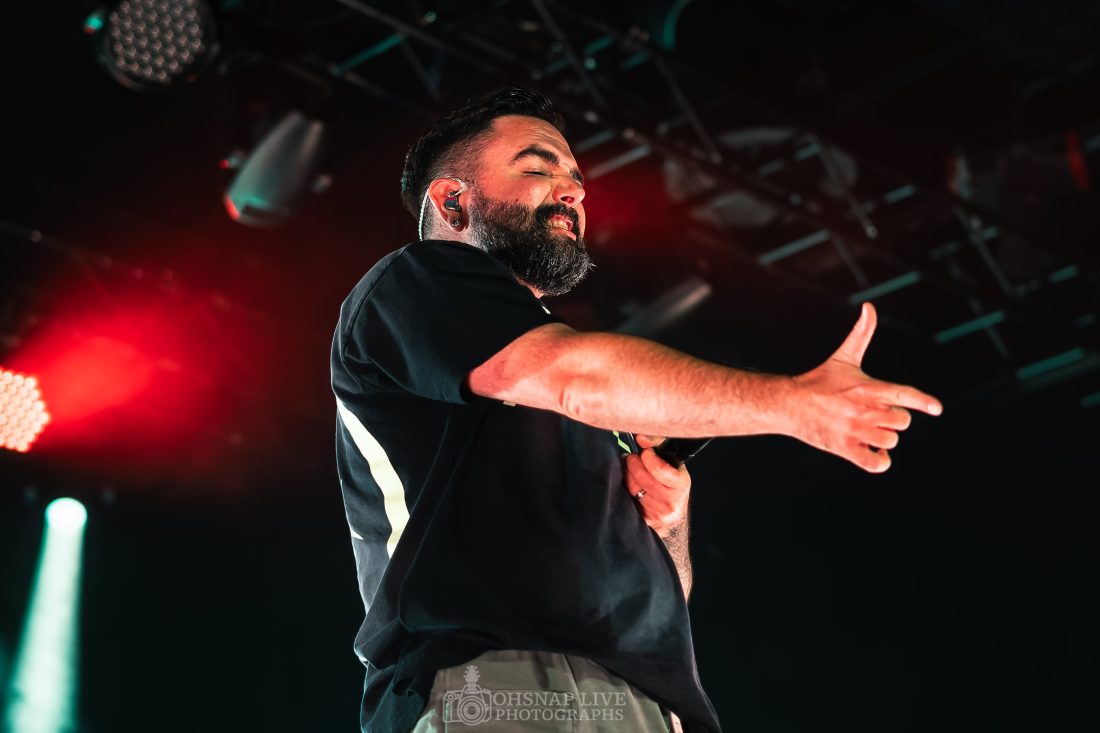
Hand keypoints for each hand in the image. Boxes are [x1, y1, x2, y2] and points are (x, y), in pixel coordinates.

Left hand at [624, 435, 690, 536]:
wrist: (673, 515)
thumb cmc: (671, 483)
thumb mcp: (673, 464)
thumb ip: (658, 446)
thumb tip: (641, 438)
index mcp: (681, 484)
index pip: (660, 469)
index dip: (648, 458)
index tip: (645, 452)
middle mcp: (671, 501)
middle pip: (642, 477)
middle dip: (634, 463)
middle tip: (632, 457)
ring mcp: (657, 512)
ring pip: (633, 488)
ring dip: (627, 474)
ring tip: (630, 468)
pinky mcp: (645, 519)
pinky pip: (629, 499)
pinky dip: (625, 487)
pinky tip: (628, 482)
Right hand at [790, 302, 942, 472]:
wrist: (789, 404)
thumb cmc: (819, 380)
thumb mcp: (843, 357)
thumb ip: (862, 333)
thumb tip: (869, 307)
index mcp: (868, 387)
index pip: (902, 394)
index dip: (922, 401)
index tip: (937, 409)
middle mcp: (863, 410)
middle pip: (902, 421)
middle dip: (892, 419)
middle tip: (872, 413)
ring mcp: (854, 431)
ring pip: (891, 441)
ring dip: (884, 439)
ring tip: (868, 431)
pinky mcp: (844, 448)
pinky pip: (876, 464)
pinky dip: (879, 462)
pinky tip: (872, 453)